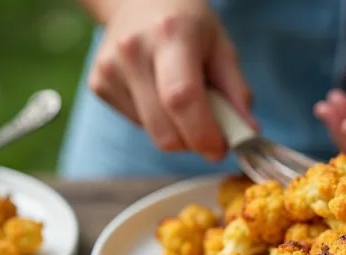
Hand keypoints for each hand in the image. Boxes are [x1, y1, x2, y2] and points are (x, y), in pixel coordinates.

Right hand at [88, 0, 252, 160]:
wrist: (139, 0)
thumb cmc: (188, 26)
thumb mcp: (221, 48)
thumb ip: (236, 92)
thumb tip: (248, 134)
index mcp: (171, 35)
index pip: (182, 98)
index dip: (203, 134)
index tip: (220, 148)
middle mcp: (133, 51)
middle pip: (164, 129)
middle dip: (193, 143)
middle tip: (211, 134)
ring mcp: (109, 68)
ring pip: (152, 133)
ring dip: (176, 132)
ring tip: (183, 101)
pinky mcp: (98, 84)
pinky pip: (137, 125)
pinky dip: (157, 122)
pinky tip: (158, 94)